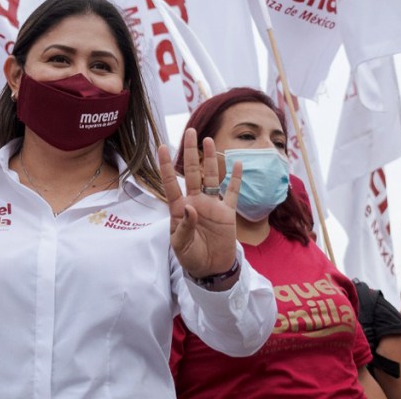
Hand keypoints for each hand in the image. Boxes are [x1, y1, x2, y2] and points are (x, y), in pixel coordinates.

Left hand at [161, 128, 241, 279]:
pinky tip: (237, 163)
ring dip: (210, 159)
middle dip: (190, 152)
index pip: (171, 183)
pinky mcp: (227, 212)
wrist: (211, 269)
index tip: (163, 146)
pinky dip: (235, 179)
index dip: (166, 166)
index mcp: (179, 209)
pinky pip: (231, 192)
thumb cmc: (191, 257)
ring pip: (210, 177)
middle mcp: (195, 201)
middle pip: (192, 172)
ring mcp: (212, 205)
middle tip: (189, 132)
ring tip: (209, 141)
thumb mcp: (181, 245)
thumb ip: (185, 226)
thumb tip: (190, 207)